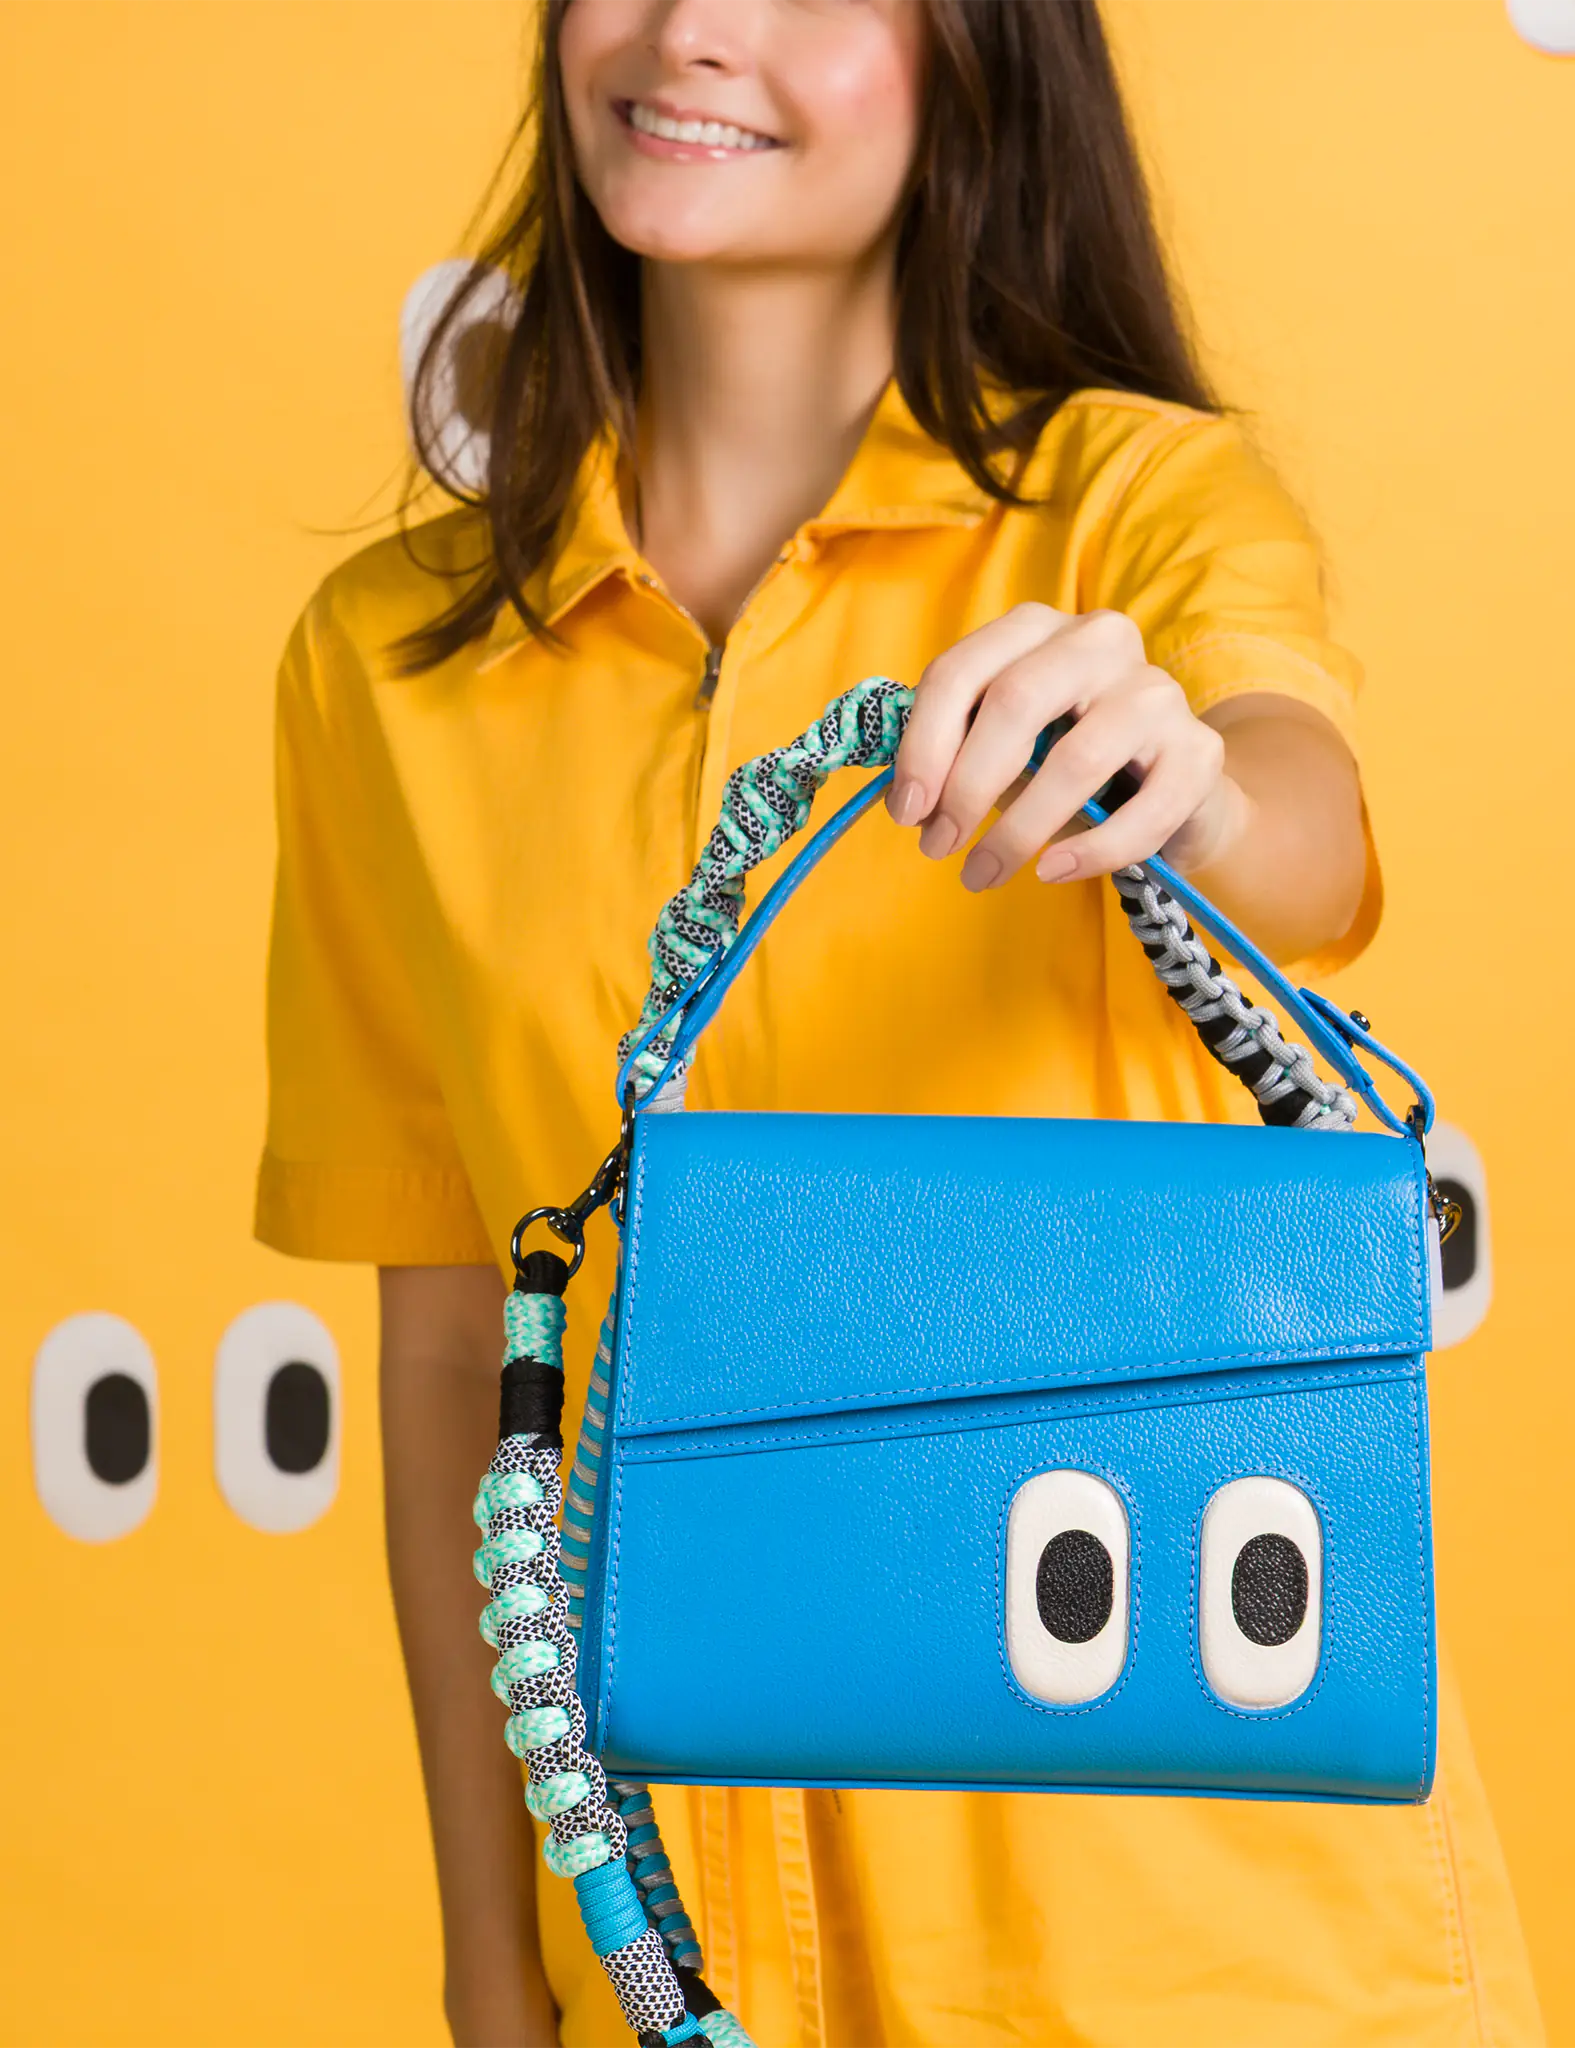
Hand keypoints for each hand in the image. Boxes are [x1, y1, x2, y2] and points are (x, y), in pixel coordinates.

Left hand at [885, 603, 1250, 887]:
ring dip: (1017, 830)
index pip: (963, 670)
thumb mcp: (1005, 747)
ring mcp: (1157, 691)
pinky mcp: (1199, 751)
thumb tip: (909, 800)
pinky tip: (1052, 871)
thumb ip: (958, 754)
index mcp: (1037, 629)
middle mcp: (1101, 641)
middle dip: (966, 785)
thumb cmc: (1066, 763)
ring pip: (1076, 758)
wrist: (1167, 790)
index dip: (923, 744)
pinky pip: (1143, 810)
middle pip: (1016, 702)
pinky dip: (1091, 849)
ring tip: (981, 872)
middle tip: (937, 846)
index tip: (905, 811)